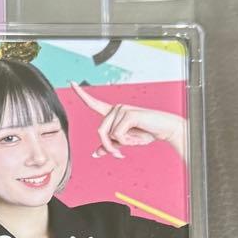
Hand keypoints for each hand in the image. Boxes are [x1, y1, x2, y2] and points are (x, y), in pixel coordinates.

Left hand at [70, 81, 185, 159]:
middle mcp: (115, 108)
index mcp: (113, 112)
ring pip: (108, 135)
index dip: (81, 94)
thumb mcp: (126, 141)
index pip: (93, 103)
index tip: (71, 82)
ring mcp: (121, 109)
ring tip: (133, 144)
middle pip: (100, 132)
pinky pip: (118, 135)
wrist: (165, 129)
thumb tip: (95, 153)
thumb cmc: (147, 133)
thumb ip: (111, 144)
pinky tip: (138, 139)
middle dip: (109, 147)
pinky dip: (127, 142)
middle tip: (119, 155)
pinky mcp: (128, 114)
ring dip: (120, 145)